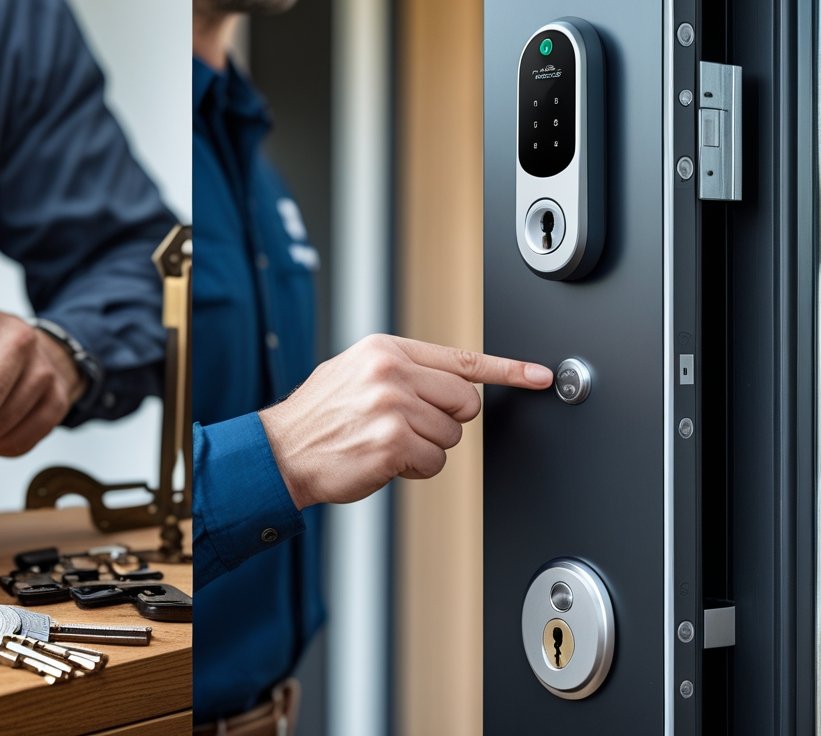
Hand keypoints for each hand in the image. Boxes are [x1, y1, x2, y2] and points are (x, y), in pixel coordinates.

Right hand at [257, 334, 553, 508]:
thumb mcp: (355, 372)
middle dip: (445, 421)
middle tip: (407, 426)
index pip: (461, 358)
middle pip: (464, 402)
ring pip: (451, 437)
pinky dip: (414, 470)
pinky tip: (383, 461)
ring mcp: (394, 407)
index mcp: (386, 350)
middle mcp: (392, 373)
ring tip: (384, 443)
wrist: (281, 451)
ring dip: (425, 449)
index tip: (539, 375)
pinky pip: (434, 463)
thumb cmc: (319, 417)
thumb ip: (403, 370)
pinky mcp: (393, 443)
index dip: (507, 370)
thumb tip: (451, 382)